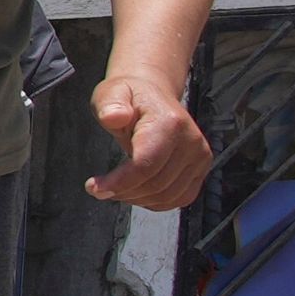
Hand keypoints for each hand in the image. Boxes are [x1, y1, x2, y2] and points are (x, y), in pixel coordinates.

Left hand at [86, 71, 210, 209]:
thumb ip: (110, 105)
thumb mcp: (111, 94)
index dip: (119, 183)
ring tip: (116, 188)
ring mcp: (199, 156)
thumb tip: (113, 117)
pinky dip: (155, 202)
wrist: (154, 95)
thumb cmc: (130, 96)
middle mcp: (191, 141)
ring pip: (167, 196)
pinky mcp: (200, 168)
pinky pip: (180, 198)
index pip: (145, 165)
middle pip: (156, 184)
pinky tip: (137, 191)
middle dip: (124, 192)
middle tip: (100, 188)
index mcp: (169, 123)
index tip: (93, 188)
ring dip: (137, 199)